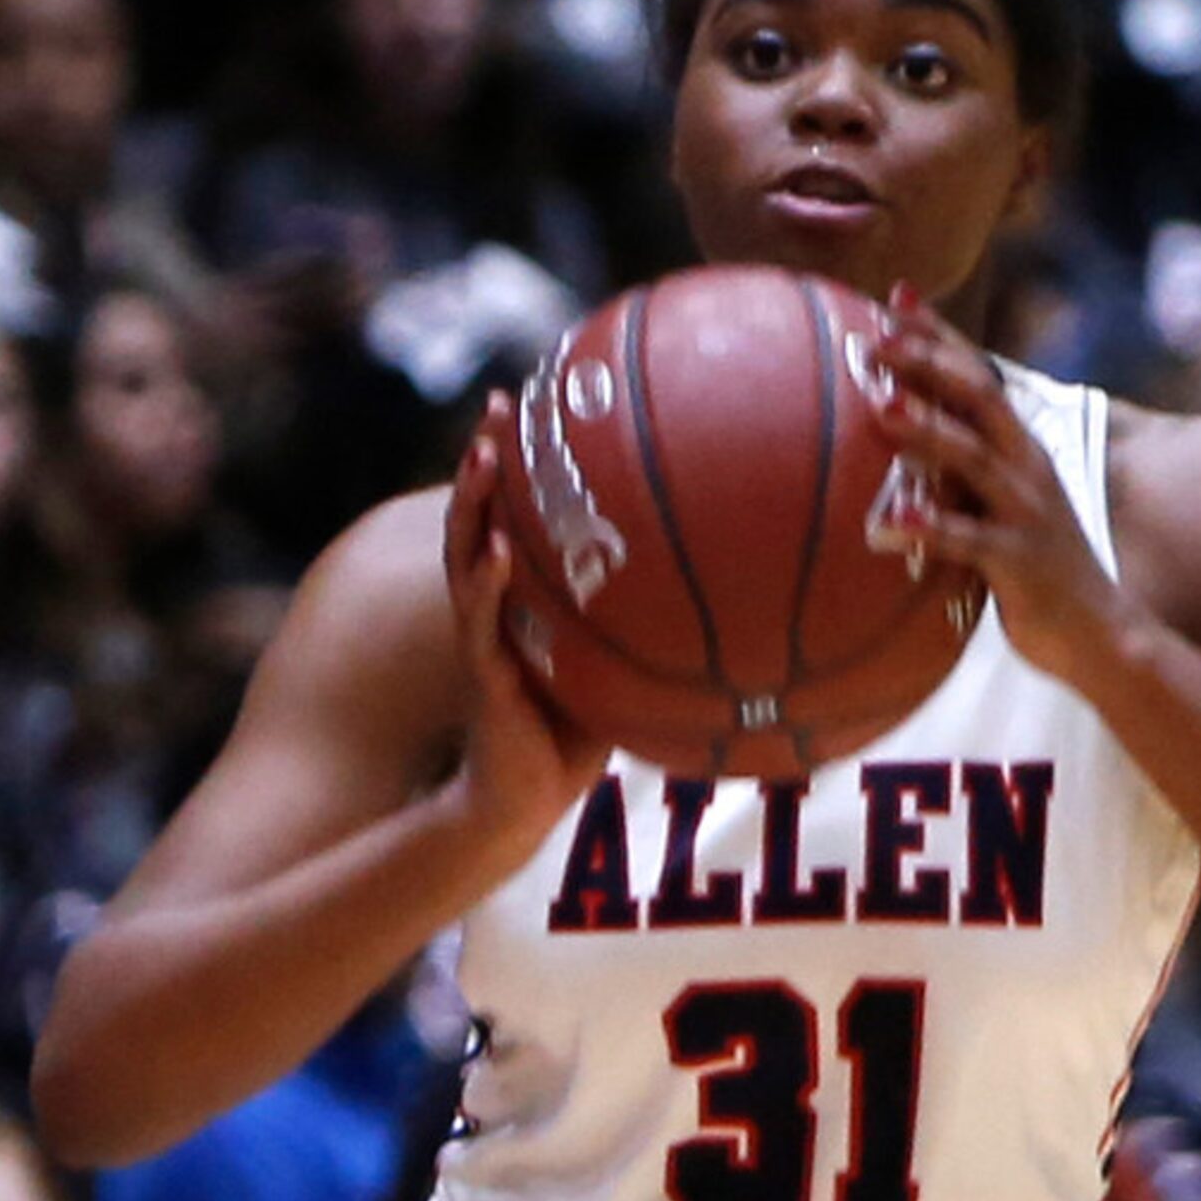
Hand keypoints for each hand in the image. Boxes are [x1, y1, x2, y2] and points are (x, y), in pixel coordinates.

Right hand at [443, 396, 611, 867]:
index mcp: (522, 596)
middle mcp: (495, 605)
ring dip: (472, 506)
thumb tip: (733, 582)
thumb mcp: (616, 661)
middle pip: (481, 516)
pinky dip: (489, 585)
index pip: (515, 513)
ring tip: (484, 458)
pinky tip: (500, 554)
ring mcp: (483, 637)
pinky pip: (480, 624)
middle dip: (487, 458)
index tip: (538, 399)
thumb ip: (647, 620)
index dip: (522, 460)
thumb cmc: (574, 732)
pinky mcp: (485, 676)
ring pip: (467, 558)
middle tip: (499, 404)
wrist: (524, 801)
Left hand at [871, 292, 1139, 686]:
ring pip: (973, 460)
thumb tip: (893, 435)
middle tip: (876, 333)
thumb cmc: (1032, 567)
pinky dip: (931, 527)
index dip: (939, 335)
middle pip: (977, 399)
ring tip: (881, 406)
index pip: (976, 376)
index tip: (895, 295)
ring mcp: (1025, 512)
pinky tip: (892, 519)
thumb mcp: (994, 505)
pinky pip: (970, 542)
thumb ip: (956, 470)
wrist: (1100, 635)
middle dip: (928, 361)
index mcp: (1017, 448)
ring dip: (927, 430)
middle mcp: (1025, 467)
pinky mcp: (1020, 562)